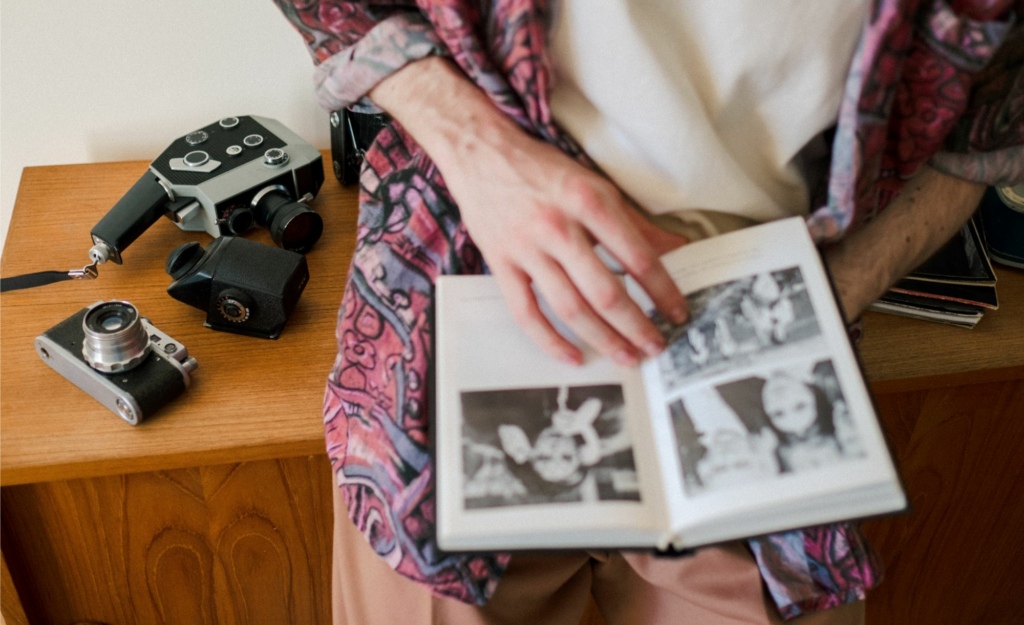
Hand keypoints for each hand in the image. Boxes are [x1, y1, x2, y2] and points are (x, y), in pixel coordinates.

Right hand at [371, 57, 688, 364]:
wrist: (480, 153)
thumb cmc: (542, 169)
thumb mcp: (595, 184)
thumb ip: (634, 221)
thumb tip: (675, 248)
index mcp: (589, 201)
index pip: (637, 257)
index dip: (662, 290)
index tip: (678, 312)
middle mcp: (558, 227)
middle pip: (605, 291)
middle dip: (637, 325)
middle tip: (657, 346)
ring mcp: (527, 248)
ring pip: (570, 308)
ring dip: (602, 339)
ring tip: (626, 357)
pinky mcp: (501, 264)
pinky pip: (526, 312)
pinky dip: (550, 340)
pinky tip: (572, 356)